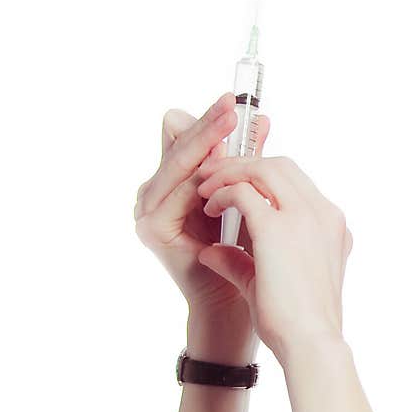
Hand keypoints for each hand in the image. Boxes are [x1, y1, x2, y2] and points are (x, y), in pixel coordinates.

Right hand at [134, 92, 270, 314]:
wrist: (239, 307)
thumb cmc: (251, 259)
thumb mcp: (251, 202)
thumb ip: (248, 164)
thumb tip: (263, 120)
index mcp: (178, 186)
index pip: (191, 140)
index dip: (216, 124)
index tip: (245, 108)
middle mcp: (157, 194)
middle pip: (180, 143)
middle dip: (212, 124)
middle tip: (234, 104)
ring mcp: (149, 210)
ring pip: (179, 161)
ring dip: (206, 140)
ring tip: (230, 120)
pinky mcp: (153, 228)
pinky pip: (179, 191)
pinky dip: (201, 174)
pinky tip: (222, 160)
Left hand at [194, 153, 352, 363]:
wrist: (310, 345)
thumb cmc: (296, 324)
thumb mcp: (273, 283)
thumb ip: (244, 261)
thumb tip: (211, 252)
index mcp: (332, 226)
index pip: (296, 184)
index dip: (263, 179)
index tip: (236, 187)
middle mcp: (324, 214)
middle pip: (281, 166)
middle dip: (243, 165)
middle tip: (214, 177)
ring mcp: (304, 217)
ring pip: (263, 168)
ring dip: (230, 172)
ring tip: (205, 188)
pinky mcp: (277, 228)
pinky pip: (242, 190)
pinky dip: (222, 193)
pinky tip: (208, 208)